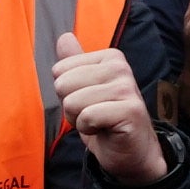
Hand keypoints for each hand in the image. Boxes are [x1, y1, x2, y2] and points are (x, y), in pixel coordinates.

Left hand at [54, 31, 165, 184]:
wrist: (130, 152)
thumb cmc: (104, 120)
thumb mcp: (83, 90)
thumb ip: (73, 64)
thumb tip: (63, 36)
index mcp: (109, 57)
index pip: (59, 70)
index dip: (66, 93)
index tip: (87, 102)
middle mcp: (120, 68)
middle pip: (63, 84)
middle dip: (70, 107)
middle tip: (92, 114)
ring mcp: (127, 88)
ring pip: (72, 102)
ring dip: (79, 120)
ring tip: (99, 122)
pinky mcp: (130, 110)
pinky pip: (86, 117)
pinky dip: (89, 129)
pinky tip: (105, 129)